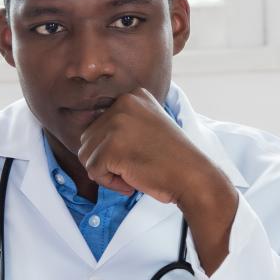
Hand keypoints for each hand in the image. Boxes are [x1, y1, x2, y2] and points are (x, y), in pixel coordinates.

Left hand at [78, 89, 238, 272]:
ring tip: (133, 173)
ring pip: (86, 155)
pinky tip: (132, 181)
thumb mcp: (148, 127)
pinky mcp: (111, 148)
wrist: (193, 177)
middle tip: (136, 166)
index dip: (114, 148)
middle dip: (107, 160)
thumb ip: (121, 124)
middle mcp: (122, 103)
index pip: (100, 124)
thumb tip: (86, 138)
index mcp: (133, 96)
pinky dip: (109, 183)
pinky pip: (93, 171)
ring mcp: (116, 124)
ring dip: (107, 172)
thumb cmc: (172, 159)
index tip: (141, 153)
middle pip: (88, 139)